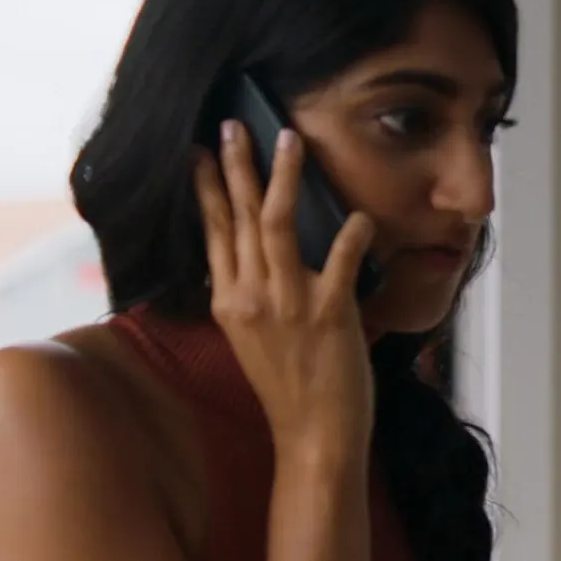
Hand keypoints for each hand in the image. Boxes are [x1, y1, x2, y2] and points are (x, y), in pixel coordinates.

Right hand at [193, 120, 378, 463]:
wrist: (313, 436)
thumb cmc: (290, 387)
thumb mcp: (253, 336)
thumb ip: (251, 293)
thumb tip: (256, 254)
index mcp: (228, 301)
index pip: (212, 232)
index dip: (206, 189)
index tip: (199, 151)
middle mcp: (250, 297)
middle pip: (237, 217)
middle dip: (235, 166)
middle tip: (233, 125)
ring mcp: (288, 304)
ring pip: (276, 225)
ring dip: (283, 178)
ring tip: (290, 140)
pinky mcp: (328, 314)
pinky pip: (341, 260)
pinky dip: (352, 233)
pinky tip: (361, 215)